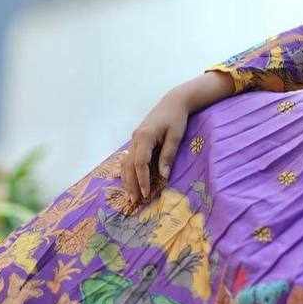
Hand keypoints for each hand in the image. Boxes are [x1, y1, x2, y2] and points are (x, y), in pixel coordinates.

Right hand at [120, 90, 190, 209]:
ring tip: (130, 196)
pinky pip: (128, 158)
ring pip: (126, 163)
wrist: (173, 102)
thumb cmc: (176, 118)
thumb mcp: (175, 137)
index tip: (146, 194)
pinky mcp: (136, 139)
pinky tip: (126, 181)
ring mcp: (134, 138)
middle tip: (134, 201)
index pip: (140, 163)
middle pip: (129, 165)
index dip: (142, 180)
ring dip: (127, 180)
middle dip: (131, 184)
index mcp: (144, 137)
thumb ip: (168, 156)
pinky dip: (127, 171)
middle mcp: (135, 138)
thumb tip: (163, 176)